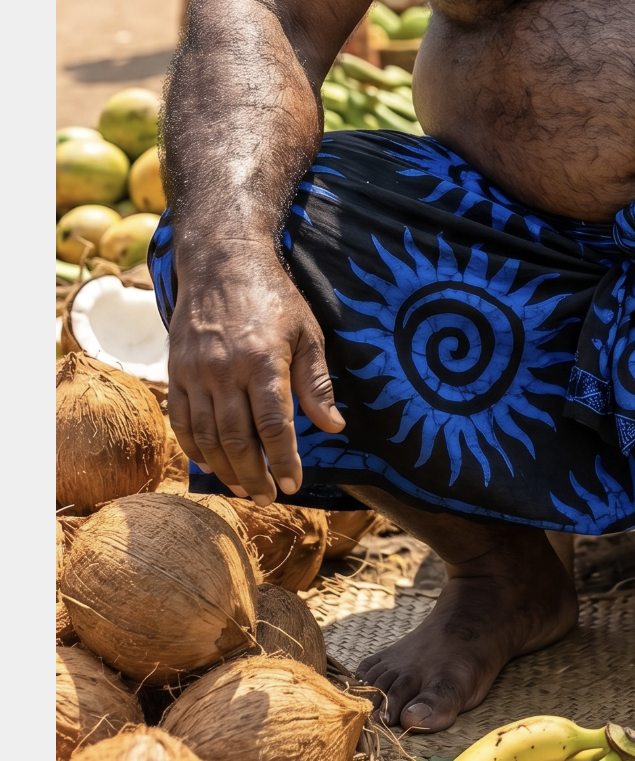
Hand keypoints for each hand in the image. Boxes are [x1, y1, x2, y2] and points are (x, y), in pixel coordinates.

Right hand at [166, 245, 344, 499]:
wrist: (221, 263)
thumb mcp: (307, 333)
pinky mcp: (175, 371)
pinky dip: (194, 448)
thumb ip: (317, 383)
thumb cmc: (272, 298)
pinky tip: (210, 463)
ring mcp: (195, 372)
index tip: (293, 484)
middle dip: (254, 475)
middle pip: (237, 439)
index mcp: (263, 361)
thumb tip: (334, 427)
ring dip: (224, 468)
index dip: (283, 461)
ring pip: (206, 435)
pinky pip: (181, 421)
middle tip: (268, 497)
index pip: (273, 426)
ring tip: (243, 488)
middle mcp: (225, 369)